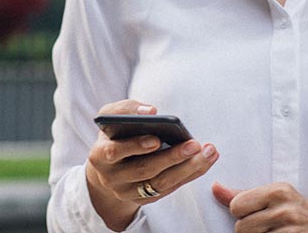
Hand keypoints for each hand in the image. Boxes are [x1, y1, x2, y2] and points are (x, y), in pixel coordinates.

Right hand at [85, 100, 219, 230]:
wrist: (109, 167)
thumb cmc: (114, 134)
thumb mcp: (112, 117)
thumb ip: (126, 109)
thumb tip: (152, 111)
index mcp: (99, 156)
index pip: (114, 152)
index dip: (135, 146)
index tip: (157, 139)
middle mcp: (112, 178)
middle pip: (143, 170)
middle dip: (171, 157)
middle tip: (194, 144)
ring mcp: (128, 192)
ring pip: (160, 183)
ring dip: (187, 168)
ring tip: (208, 152)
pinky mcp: (145, 199)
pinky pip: (170, 188)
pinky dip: (190, 174)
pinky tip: (205, 160)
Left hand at [213, 182, 307, 232]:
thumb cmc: (301, 213)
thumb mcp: (277, 198)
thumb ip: (244, 195)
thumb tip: (215, 188)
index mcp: (278, 190)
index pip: (236, 206)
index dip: (242, 214)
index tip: (259, 214)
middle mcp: (285, 208)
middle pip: (241, 228)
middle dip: (251, 231)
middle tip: (269, 228)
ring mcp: (291, 230)